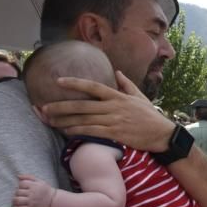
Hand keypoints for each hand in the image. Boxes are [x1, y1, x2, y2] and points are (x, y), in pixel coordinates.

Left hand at [12, 175, 56, 206]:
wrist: (53, 200)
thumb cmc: (45, 189)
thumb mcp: (39, 181)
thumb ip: (29, 177)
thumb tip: (18, 176)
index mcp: (34, 185)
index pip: (21, 184)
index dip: (20, 185)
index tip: (23, 187)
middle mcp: (32, 193)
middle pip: (18, 192)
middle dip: (17, 192)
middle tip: (21, 193)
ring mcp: (31, 201)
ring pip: (17, 200)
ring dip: (15, 199)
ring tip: (16, 199)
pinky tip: (17, 205)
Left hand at [42, 71, 175, 151]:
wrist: (162, 134)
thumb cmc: (150, 116)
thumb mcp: (140, 97)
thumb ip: (127, 84)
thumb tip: (117, 72)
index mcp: (118, 96)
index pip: (93, 87)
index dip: (75, 83)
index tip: (59, 81)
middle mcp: (114, 107)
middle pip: (82, 105)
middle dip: (61, 106)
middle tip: (44, 107)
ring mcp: (113, 121)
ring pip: (84, 120)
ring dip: (65, 121)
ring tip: (50, 120)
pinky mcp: (115, 134)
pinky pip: (92, 132)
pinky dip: (78, 132)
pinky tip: (67, 132)